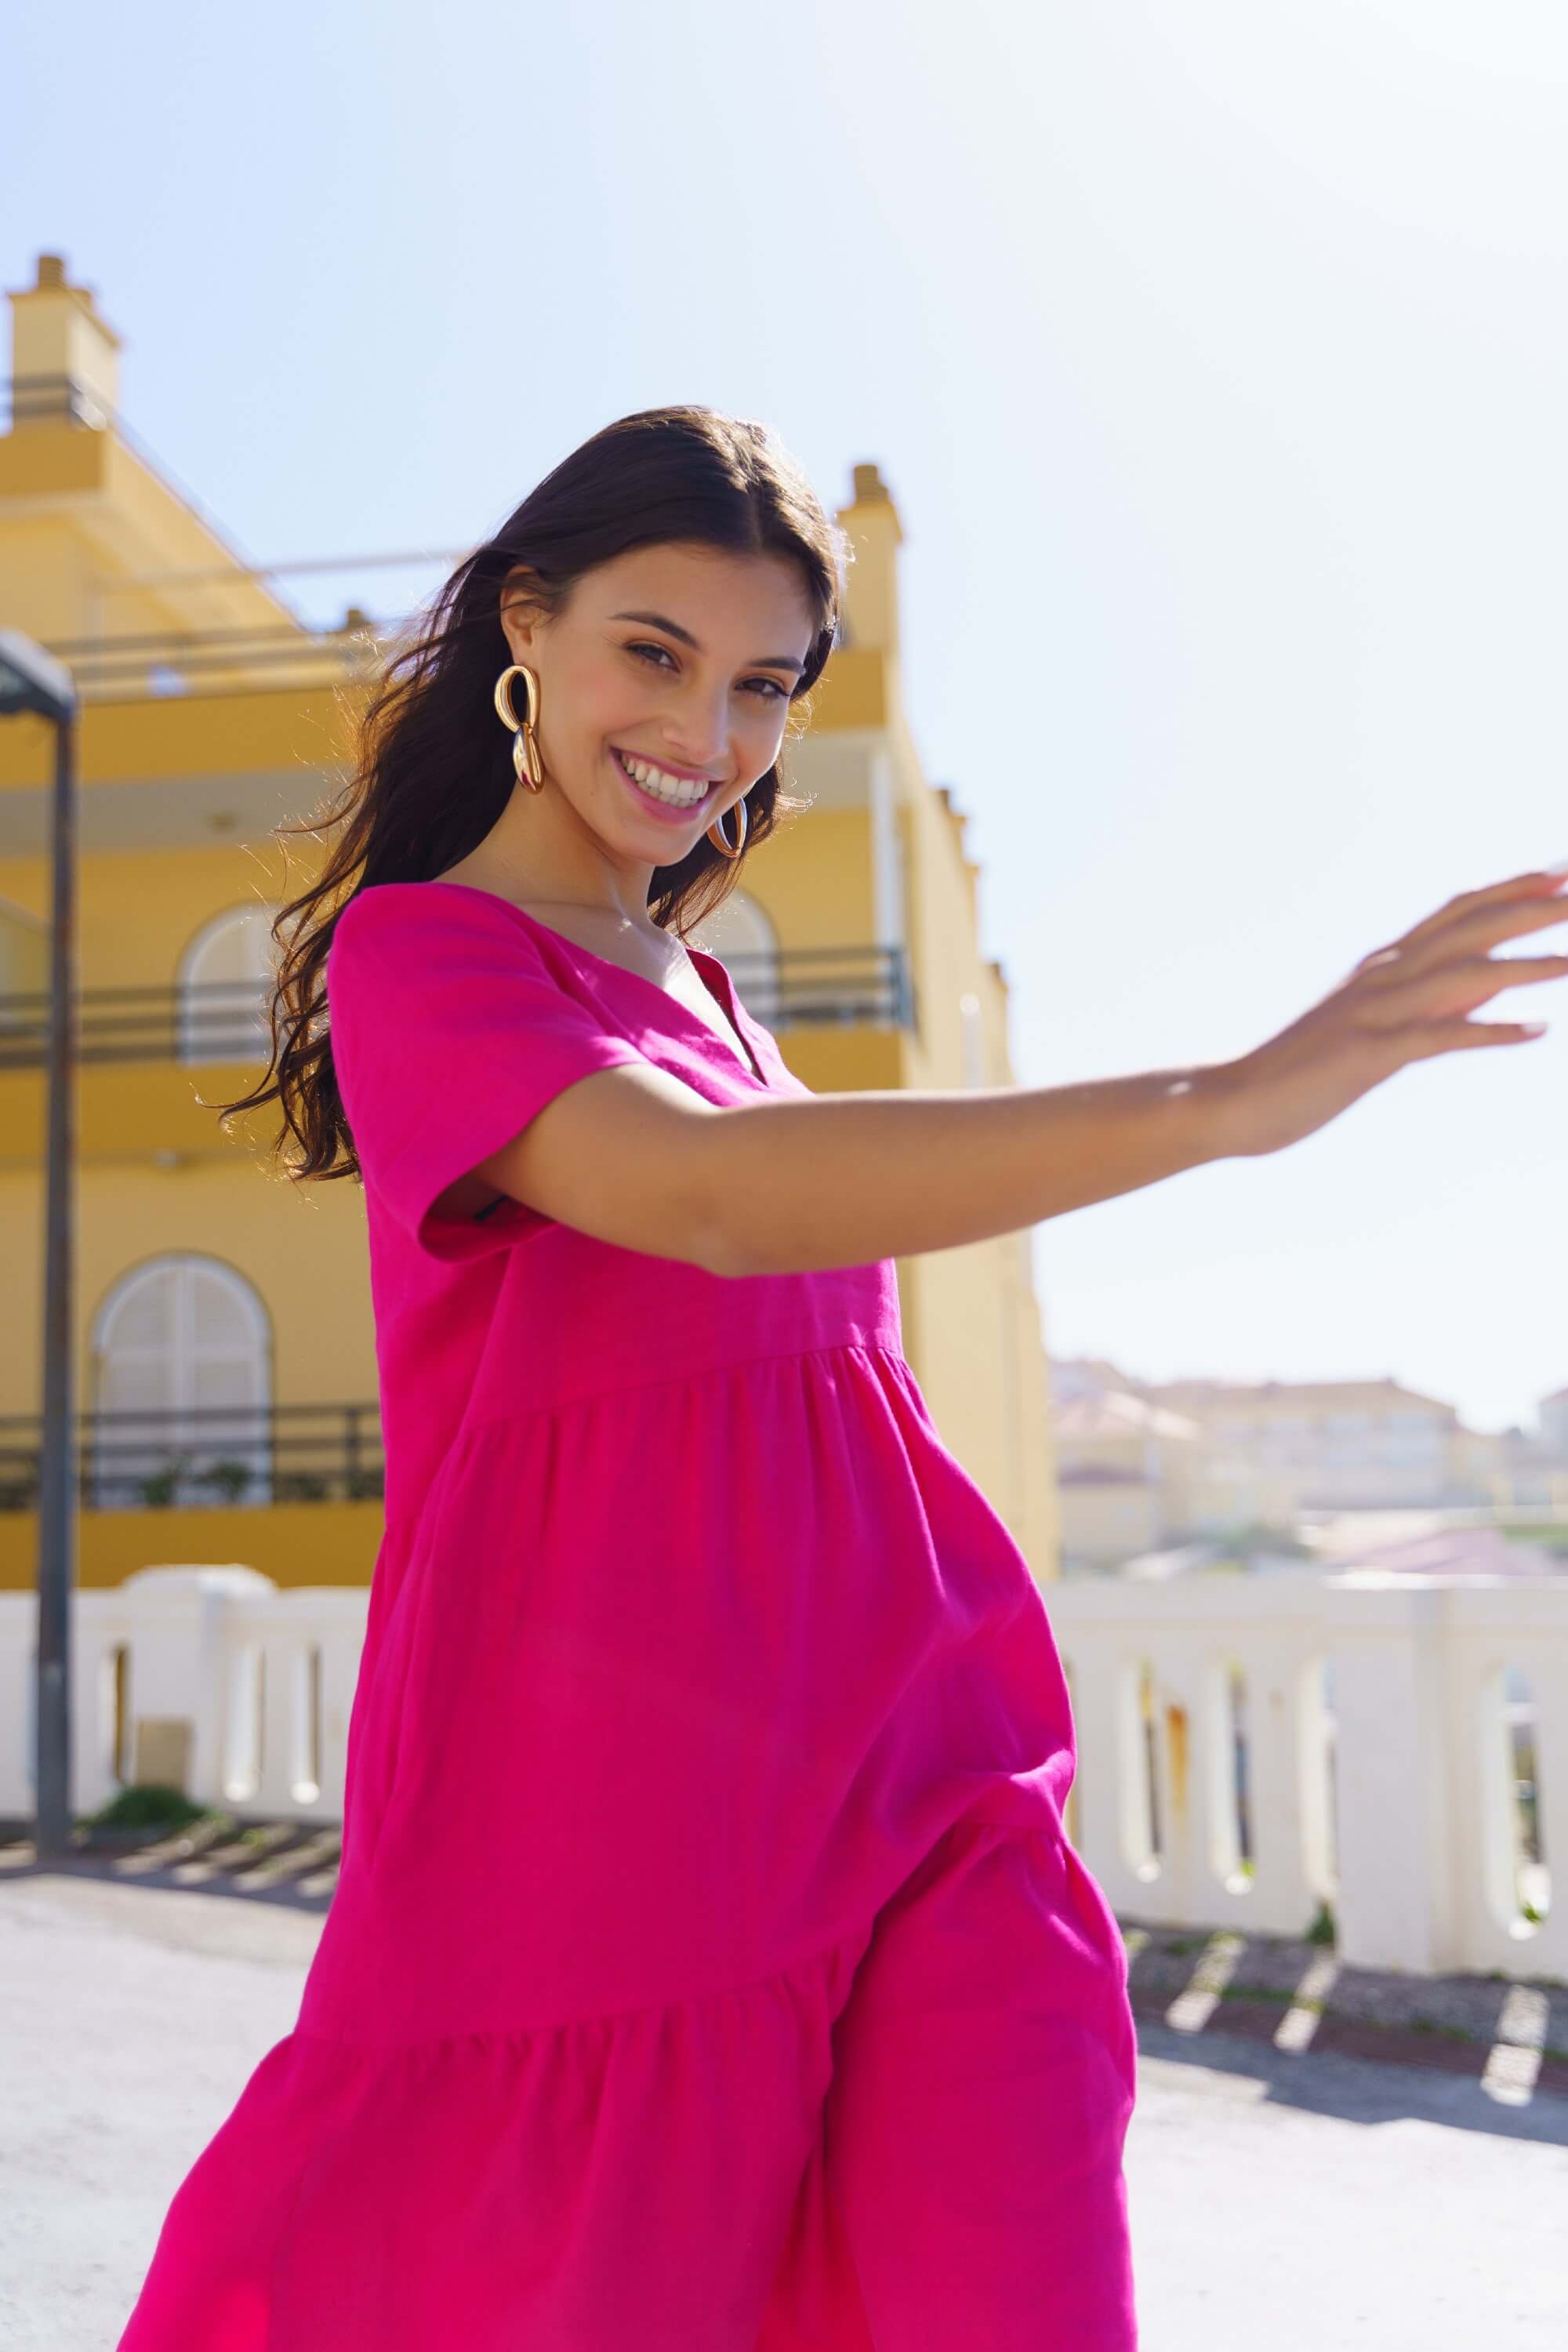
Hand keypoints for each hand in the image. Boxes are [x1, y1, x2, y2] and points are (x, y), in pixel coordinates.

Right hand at [1215, 864, 1567, 1157]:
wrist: (1234, 1103)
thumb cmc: (1303, 1073)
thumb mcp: (1375, 1029)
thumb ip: (1431, 1002)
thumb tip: (1492, 986)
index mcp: (1381, 968)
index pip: (1456, 913)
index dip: (1509, 890)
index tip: (1557, 874)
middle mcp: (1381, 978)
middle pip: (1468, 929)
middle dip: (1529, 909)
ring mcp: (1374, 1013)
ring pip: (1462, 976)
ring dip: (1525, 964)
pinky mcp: (1369, 1054)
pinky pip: (1441, 1037)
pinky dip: (1490, 1030)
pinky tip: (1536, 1029)